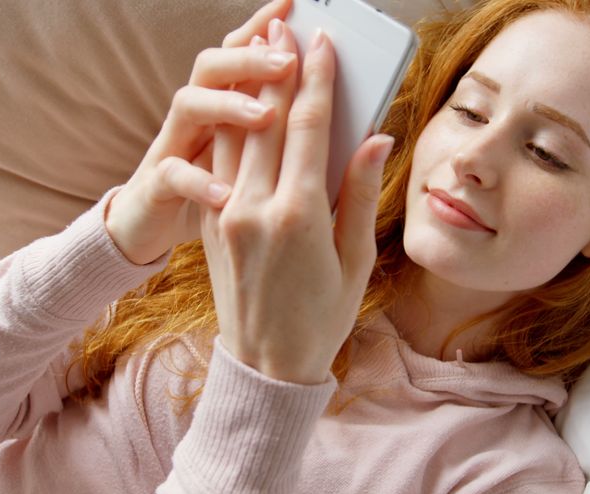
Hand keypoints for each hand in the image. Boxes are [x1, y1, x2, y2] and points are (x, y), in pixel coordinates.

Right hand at [105, 0, 295, 264]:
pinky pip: (172, 175)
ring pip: (190, 106)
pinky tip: (225, 190)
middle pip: (216, 70)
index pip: (244, 60)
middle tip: (287, 55)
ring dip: (225, 104)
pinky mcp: (156, 189)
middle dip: (250, 57)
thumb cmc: (218, 204)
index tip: (292, 7)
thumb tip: (365, 133)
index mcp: (227, 113)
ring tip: (262, 113)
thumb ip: (303, 148)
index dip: (262, 31)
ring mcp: (175, 149)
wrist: (145, 237)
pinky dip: (197, 179)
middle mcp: (200, 121)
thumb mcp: (262, 173)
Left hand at [203, 20, 394, 384]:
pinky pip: (220, 160)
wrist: (265, 364)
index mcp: (299, 215)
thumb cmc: (323, 317)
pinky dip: (229, 122)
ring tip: (255, 45)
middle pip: (267, 118)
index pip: (309, 127)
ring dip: (245, 85)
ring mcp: (227, 213)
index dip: (317, 80)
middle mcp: (256, 206)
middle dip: (276, 67)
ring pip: (235, 132)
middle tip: (284, 26)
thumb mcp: (355, 260)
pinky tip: (238, 99)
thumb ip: (360, 193)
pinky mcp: (212, 222)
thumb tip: (377, 138)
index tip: (323, 43)